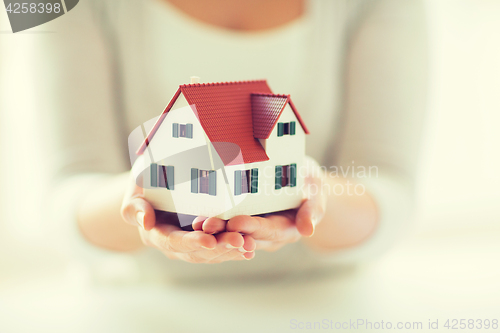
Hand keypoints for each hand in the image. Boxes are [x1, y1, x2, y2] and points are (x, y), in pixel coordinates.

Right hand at [120, 174, 255, 262]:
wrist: (154, 187)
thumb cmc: (144, 185)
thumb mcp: (134, 191)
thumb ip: (135, 207)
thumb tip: (145, 222)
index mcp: (155, 234)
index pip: (173, 241)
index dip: (191, 242)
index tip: (208, 240)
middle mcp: (174, 244)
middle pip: (197, 252)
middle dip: (219, 247)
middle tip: (238, 240)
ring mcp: (191, 245)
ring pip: (212, 254)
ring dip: (231, 250)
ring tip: (249, 244)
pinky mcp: (206, 240)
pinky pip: (221, 249)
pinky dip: (236, 250)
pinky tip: (251, 248)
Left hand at [193, 156, 326, 251]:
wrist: (301, 182)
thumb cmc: (310, 185)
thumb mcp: (317, 193)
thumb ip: (313, 210)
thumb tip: (308, 230)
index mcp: (287, 230)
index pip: (270, 230)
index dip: (254, 227)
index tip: (237, 221)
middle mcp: (268, 235)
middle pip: (247, 235)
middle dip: (226, 232)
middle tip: (208, 225)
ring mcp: (253, 230)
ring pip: (233, 233)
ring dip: (215, 229)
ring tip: (198, 223)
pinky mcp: (242, 222)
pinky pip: (226, 225)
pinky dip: (213, 222)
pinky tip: (196, 217)